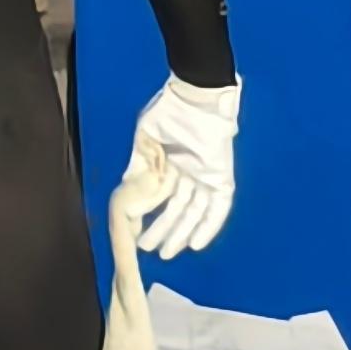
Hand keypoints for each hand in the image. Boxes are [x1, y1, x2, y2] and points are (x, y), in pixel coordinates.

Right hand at [127, 75, 239, 259]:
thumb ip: (139, 166)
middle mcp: (190, 174)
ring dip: (182, 233)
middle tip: (151, 251)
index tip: (138, 234)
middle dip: (164, 232)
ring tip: (167, 253)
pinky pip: (218, 208)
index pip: (163, 199)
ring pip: (194, 213)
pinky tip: (194, 245)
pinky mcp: (221, 177)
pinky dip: (208, 227)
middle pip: (178, 210)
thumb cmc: (169, 112)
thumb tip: (129, 192)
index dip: (152, 217)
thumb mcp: (145, 140)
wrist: (195, 96)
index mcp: (172, 165)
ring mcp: (207, 177)